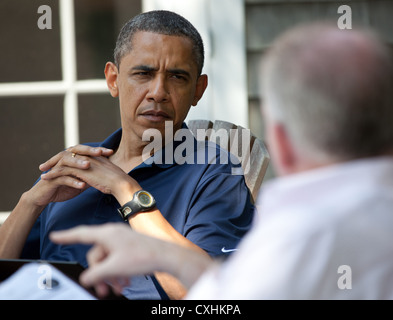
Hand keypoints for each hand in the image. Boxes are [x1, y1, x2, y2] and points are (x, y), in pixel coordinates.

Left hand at [40, 145, 139, 202]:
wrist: (121, 183)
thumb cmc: (118, 182)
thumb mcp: (107, 174)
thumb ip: (102, 172)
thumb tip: (101, 176)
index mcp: (94, 156)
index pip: (76, 153)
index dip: (67, 157)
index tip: (59, 162)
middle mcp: (88, 156)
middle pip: (67, 154)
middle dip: (55, 159)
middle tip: (46, 165)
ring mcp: (83, 162)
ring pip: (62, 161)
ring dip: (51, 166)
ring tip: (42, 172)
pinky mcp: (80, 170)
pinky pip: (62, 170)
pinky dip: (52, 174)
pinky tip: (45, 178)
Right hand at [50, 224, 168, 296]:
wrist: (166, 256)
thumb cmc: (143, 257)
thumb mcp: (114, 268)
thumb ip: (95, 274)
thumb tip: (86, 278)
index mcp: (107, 234)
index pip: (81, 234)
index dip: (66, 236)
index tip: (54, 236)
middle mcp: (113, 234)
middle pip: (96, 255)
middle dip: (99, 274)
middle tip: (104, 290)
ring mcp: (123, 239)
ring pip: (108, 259)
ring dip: (110, 275)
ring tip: (119, 288)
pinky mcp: (130, 245)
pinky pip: (117, 258)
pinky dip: (118, 271)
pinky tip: (125, 282)